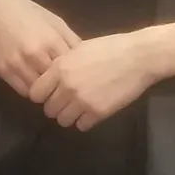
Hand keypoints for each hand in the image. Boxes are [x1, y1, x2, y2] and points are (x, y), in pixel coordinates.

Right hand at [0, 0, 80, 95]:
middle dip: (61, 86)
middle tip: (65, 87)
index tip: (77, 78)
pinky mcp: (4, 71)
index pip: (71, 69)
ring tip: (49, 88)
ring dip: (46, 91)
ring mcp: (18, 65)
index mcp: (52, 41)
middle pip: (56, 83)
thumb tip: (86, 58)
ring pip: (39, 91)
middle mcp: (35, 55)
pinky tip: (34, 84)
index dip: (75, 75)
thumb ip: (71, 40)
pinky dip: (31, 91)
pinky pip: (23, 91)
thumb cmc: (27, 12)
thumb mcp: (55, 21)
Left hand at [29, 32, 159, 130]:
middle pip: (49, 109)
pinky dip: (86, 120)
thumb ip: (62, 64)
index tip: (51, 93)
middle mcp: (66, 86)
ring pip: (63, 120)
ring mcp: (82, 101)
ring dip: (70, 115)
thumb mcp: (79, 49)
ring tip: (81, 107)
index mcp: (60, 68)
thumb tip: (49, 77)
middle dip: (57, 106)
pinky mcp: (97, 113)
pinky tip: (93, 110)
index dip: (43, 95)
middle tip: (69, 101)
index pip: (36, 93)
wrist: (138, 57)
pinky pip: (81, 125)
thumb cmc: (110, 48)